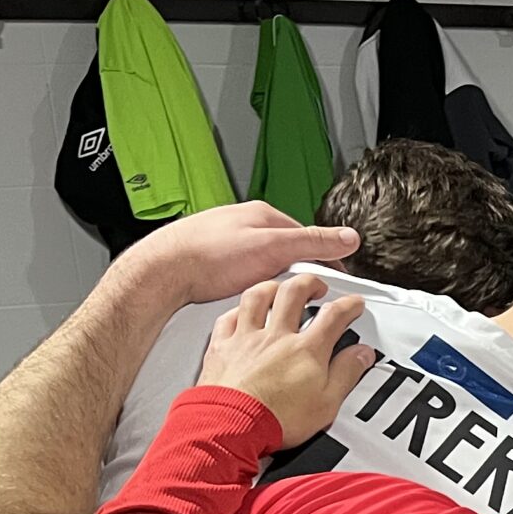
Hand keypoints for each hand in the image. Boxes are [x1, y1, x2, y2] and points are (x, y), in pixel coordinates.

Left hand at [117, 200, 360, 308]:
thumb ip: (312, 242)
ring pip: (268, 267)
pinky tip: (248, 297)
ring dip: (274, 284)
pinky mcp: (218, 264)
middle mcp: (246, 227)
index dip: (326, 260)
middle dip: (297, 274)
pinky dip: (255, 289)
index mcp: (263, 215)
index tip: (338, 279)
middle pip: (288, 252)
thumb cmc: (208, 255)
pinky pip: (248, 278)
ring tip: (272, 298)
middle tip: (303, 295)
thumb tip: (347, 238)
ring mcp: (231, 245)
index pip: (308, 236)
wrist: (164, 271)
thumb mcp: (272, 247)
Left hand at [197, 276, 376, 447]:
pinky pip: (228, 318)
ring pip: (259, 297)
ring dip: (272, 287)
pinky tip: (241, 311)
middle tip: (317, 286)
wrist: (234, 425)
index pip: (333, 317)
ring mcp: (247, 338)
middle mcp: (276, 337)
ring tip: (280, 287)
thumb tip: (361, 355)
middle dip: (310, 283)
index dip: (348, 306)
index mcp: (306, 350)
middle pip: (294, 294)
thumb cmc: (277, 419)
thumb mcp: (327, 402)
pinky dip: (237, 310)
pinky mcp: (222, 347)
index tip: (353, 304)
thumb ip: (346, 373)